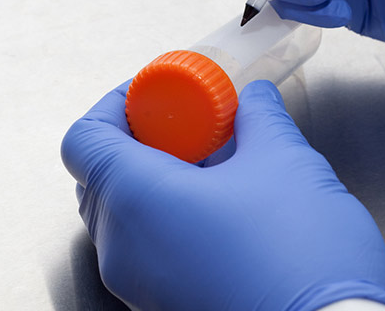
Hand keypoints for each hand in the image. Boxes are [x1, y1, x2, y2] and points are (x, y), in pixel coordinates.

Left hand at [61, 80, 384, 310]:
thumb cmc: (300, 255)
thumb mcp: (284, 160)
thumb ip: (260, 117)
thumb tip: (254, 100)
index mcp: (137, 199)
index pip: (84, 140)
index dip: (113, 105)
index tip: (152, 94)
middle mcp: (124, 248)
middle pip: (99, 177)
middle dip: (142, 141)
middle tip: (190, 123)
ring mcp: (141, 284)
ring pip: (124, 216)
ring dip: (159, 180)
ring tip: (217, 164)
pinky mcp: (165, 304)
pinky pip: (148, 249)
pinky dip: (170, 218)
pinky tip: (224, 206)